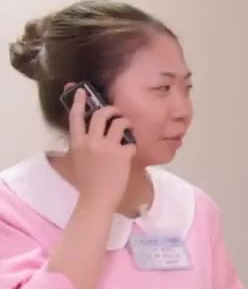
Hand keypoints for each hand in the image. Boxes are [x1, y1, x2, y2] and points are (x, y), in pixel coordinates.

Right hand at [66, 87, 133, 208]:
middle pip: (100, 115)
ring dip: (125, 121)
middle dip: (111, 109)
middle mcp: (91, 141)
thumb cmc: (88, 181)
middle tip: (116, 111)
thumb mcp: (79, 159)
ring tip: (128, 126)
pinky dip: (132, 144)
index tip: (81, 90)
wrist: (97, 198)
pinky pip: (130, 142)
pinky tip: (132, 149)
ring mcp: (107, 147)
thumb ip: (83, 144)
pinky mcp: (122, 154)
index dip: (78, 101)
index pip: (75, 116)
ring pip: (119, 123)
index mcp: (77, 142)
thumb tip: (90, 132)